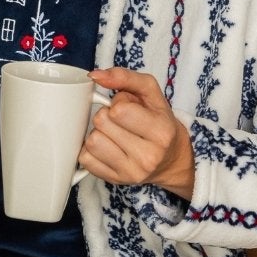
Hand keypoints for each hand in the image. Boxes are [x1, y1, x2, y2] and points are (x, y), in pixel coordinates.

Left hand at [78, 66, 194, 197]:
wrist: (171, 159)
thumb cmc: (160, 124)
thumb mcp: (151, 94)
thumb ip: (126, 78)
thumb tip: (96, 75)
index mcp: (161, 132)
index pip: (119, 110)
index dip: (119, 103)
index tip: (128, 108)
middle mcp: (148, 156)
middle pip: (102, 124)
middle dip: (107, 117)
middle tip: (121, 122)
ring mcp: (130, 172)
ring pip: (91, 142)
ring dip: (98, 133)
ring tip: (113, 135)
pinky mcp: (115, 181)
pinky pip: (85, 159)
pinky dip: (92, 150)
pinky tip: (107, 148)